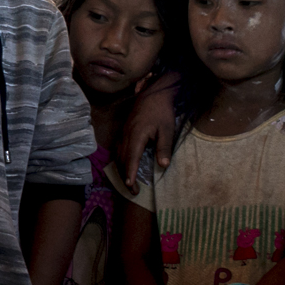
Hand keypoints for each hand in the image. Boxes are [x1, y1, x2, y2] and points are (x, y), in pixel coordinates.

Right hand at [115, 72, 178, 191]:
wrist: (154, 93)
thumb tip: (163, 165)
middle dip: (125, 176)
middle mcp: (126, 135)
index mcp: (136, 136)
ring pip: (117, 154)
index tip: (130, 186)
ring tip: (128, 182)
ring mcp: (123, 132)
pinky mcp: (124, 130)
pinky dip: (119, 160)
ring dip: (121, 169)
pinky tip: (124, 165)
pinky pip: (118, 148)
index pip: (131, 159)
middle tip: (133, 191)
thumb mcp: (167, 130)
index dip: (130, 173)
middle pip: (121, 159)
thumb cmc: (162, 112)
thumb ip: (164, 147)